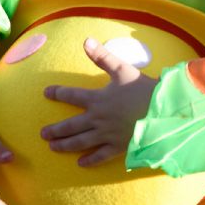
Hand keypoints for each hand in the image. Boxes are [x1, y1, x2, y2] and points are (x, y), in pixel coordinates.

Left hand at [40, 37, 156, 166]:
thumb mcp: (121, 68)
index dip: (58, 93)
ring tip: (53, 147)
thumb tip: (86, 40)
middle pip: (71, 125)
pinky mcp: (119, 146)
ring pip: (81, 142)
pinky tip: (81, 163)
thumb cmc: (142, 89)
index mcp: (98, 99)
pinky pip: (101, 156)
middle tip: (42, 134)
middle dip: (56, 129)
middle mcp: (98, 119)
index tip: (45, 93)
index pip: (72, 96)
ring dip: (65, 145)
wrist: (162, 112)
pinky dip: (90, 160)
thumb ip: (102, 56)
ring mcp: (107, 135)